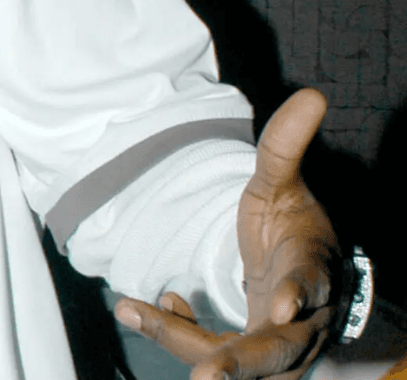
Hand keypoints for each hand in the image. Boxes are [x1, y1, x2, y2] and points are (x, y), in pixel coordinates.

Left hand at [114, 88, 340, 378]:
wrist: (299, 269)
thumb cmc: (289, 226)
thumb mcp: (282, 185)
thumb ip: (286, 146)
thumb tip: (312, 94)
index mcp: (313, 270)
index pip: (309, 286)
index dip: (296, 294)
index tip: (278, 305)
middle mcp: (303, 321)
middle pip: (277, 352)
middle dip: (239, 364)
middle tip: (204, 377)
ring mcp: (279, 347)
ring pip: (238, 362)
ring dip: (185, 344)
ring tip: (133, 310)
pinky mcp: (253, 360)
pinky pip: (210, 356)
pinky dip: (177, 332)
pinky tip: (154, 303)